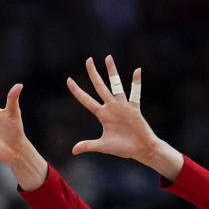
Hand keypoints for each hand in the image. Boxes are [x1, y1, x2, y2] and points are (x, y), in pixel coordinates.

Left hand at [66, 55, 182, 178]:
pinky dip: (136, 83)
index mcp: (102, 115)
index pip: (86, 100)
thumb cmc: (122, 148)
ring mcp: (123, 107)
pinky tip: (136, 70)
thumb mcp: (102, 146)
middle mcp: (111, 107)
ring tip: (108, 58)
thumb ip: (88, 145)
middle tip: (88, 59)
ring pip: (116, 86)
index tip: (68, 80)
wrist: (140, 150)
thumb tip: (73, 151)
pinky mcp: (134, 109)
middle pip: (100, 87)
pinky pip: (135, 94)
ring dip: (112, 72)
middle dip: (93, 74)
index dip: (77, 91)